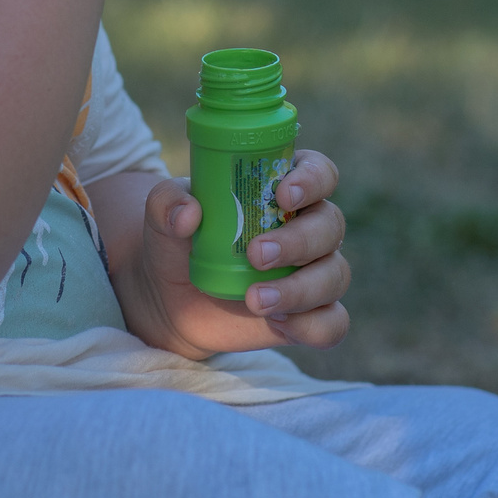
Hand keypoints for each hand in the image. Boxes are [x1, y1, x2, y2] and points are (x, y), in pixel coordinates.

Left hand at [103, 150, 350, 359]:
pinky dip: (312, 325)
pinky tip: (277, 322)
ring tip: (254, 299)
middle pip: (331, 225)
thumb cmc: (178, 241)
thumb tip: (188, 213)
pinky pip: (333, 323)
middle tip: (255, 255)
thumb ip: (167, 202)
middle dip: (298, 241)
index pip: (320, 172)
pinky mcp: (309, 314)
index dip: (312, 180)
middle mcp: (308, 227)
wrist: (171, 297)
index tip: (283, 195)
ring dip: (300, 289)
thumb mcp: (162, 215)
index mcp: (284, 189)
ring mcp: (313, 272)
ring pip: (335, 276)